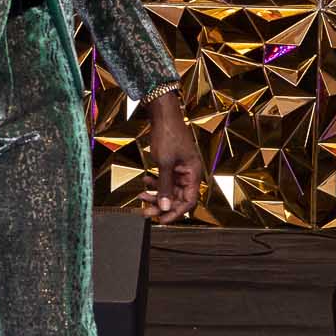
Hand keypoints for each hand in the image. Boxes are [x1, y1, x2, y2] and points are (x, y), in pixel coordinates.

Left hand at [139, 93, 201, 224]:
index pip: (188, 201)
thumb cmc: (168, 135)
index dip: (175, 212)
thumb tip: (164, 206)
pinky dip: (155, 183)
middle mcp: (189, 173)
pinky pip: (165, 180)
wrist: (163, 115)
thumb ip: (164, 186)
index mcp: (193, 174)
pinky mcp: (172, 164)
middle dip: (161, 205)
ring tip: (141, 197)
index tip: (161, 219)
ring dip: (156, 195)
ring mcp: (180, 169)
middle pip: (177, 198)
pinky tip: (144, 182)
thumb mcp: (165, 163)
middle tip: (146, 211)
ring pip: (169, 190)